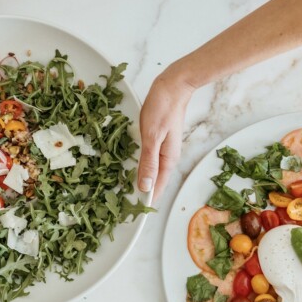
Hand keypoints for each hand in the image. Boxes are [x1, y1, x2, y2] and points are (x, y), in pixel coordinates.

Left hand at [137, 67, 194, 201]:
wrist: (173, 87)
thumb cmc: (162, 108)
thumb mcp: (152, 136)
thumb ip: (148, 162)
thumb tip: (146, 186)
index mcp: (168, 159)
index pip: (158, 187)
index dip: (147, 201)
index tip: (136, 214)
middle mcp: (168, 157)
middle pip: (156, 182)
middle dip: (144, 195)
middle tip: (127, 209)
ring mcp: (165, 150)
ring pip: (153, 172)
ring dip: (143, 182)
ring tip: (129, 195)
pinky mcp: (160, 142)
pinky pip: (151, 161)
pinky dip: (143, 168)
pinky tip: (135, 170)